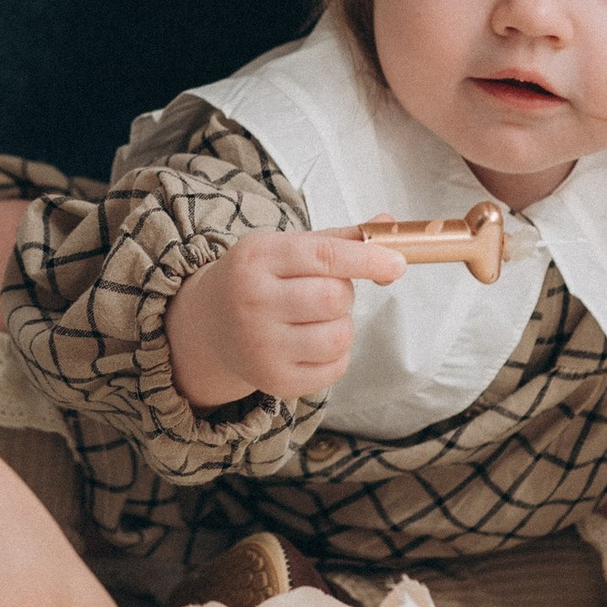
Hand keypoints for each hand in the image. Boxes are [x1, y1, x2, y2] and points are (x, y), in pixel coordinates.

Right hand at [164, 229, 405, 409]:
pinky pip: (335, 368)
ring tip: (317, 319)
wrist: (210, 325)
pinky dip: (336, 355)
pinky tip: (312, 342)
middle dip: (343, 293)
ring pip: (338, 336)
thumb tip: (388, 226)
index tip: (397, 263)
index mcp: (257, 258)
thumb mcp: (287, 249)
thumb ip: (340, 239)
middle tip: (324, 291)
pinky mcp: (274, 380)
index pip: (323, 256)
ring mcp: (261, 346)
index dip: (368, 259)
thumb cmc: (260, 280)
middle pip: (334, 298)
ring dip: (341, 325)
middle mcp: (253, 302)